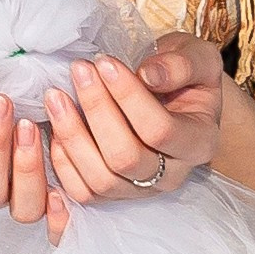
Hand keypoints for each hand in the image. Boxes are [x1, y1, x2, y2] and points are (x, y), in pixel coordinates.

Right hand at [0, 81, 58, 231]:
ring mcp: (22, 201)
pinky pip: (57, 223)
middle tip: (3, 103)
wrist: (40, 105)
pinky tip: (60, 183)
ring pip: (22, 209)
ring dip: (26, 168)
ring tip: (30, 126)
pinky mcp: (54, 205)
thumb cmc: (6, 99)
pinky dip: (59, 209)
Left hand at [43, 40, 225, 225]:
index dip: (127, 96)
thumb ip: (181, 64)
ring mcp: (141, 190)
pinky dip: (63, 162)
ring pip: (101, 180)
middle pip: (126, 158)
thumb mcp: (197, 58)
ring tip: (56, 96)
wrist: (175, 99)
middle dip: (96, 111)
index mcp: (199, 142)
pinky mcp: (113, 196)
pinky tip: (55, 127)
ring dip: (72, 136)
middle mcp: (173, 175)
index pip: (160, 129)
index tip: (104, 62)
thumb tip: (148, 75)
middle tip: (78, 71)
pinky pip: (83, 192)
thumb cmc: (185, 77)